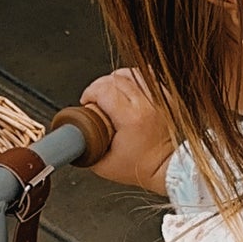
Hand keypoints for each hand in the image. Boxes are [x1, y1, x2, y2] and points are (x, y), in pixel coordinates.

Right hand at [81, 68, 174, 193]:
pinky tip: (127, 91)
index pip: (104, 89)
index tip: (87, 102)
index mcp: (131, 119)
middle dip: (100, 85)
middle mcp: (147, 105)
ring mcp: (158, 99)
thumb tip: (74, 135)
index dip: (90, 92)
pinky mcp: (166, 98)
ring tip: (110, 93)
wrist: (167, 169)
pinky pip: (147, 77)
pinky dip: (133, 80)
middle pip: (116, 78)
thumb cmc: (141, 168)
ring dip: (116, 79)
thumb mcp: (103, 165)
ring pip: (132, 73)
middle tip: (96, 99)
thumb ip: (86, 148)